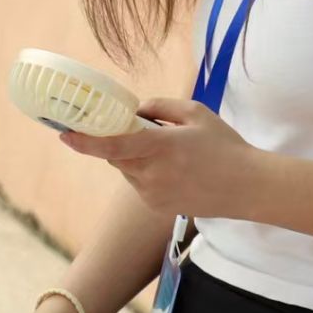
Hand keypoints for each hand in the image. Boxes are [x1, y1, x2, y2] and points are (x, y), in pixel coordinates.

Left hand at [60, 97, 261, 219]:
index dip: (85, 141)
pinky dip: (146, 173)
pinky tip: (175, 171)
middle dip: (117, 141)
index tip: (64, 134)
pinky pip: (138, 184)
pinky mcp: (156, 206)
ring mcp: (153, 194)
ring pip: (126, 170)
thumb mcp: (196, 113)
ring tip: (170, 153)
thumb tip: (134, 111)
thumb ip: (160, 106)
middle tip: (135, 130)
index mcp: (161, 147)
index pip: (113, 145)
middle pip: (115, 155)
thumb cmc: (225, 146)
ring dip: (134, 158)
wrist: (248, 187)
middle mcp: (152, 174)